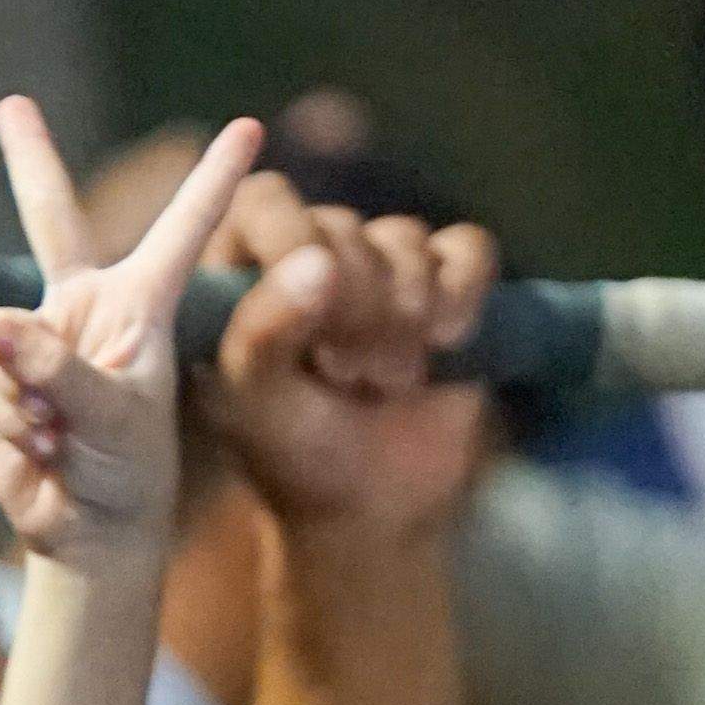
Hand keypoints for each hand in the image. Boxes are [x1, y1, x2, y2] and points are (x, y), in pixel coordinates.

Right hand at [0, 99, 257, 566]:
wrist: (90, 532)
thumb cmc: (126, 474)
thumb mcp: (108, 420)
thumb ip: (55, 371)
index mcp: (139, 307)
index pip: (181, 230)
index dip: (212, 179)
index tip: (251, 129)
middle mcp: (86, 310)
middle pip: (52, 218)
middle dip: (29, 159)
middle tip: (11, 104)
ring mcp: (38, 343)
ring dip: (21, 393)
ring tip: (59, 437)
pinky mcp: (0, 378)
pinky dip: (3, 417)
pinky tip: (38, 447)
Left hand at [202, 168, 492, 547]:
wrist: (373, 504)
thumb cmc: (294, 454)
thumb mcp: (255, 406)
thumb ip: (261, 334)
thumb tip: (315, 259)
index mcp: (238, 274)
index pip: (263, 201)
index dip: (293, 244)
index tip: (310, 319)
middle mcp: (306, 255)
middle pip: (340, 222)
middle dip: (353, 303)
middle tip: (347, 373)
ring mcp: (379, 265)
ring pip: (403, 237)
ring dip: (404, 313)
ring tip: (384, 379)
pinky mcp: (445, 280)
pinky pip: (466, 247)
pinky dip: (463, 293)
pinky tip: (446, 343)